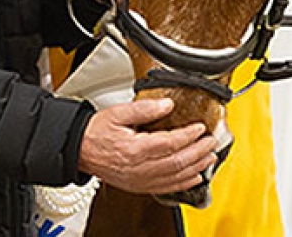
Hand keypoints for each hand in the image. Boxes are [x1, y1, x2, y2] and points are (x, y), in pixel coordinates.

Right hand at [78, 98, 217, 194]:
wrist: (81, 150)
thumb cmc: (96, 133)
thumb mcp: (118, 113)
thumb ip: (144, 108)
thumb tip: (167, 104)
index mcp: (134, 149)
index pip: (170, 143)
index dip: (189, 135)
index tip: (200, 127)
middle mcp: (139, 168)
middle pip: (178, 162)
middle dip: (199, 151)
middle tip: (210, 141)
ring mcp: (141, 180)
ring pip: (176, 177)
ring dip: (197, 167)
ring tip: (209, 157)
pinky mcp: (141, 186)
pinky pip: (168, 188)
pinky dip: (185, 183)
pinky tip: (196, 177)